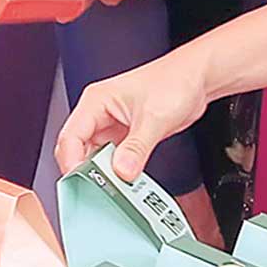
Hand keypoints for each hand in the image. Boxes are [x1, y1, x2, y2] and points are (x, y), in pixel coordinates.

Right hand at [55, 52, 211, 183]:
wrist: (196, 79)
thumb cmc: (175, 81)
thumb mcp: (155, 117)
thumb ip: (137, 147)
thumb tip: (122, 171)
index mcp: (96, 100)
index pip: (70, 136)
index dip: (72, 161)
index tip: (84, 182)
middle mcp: (99, 113)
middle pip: (77, 149)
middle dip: (86, 170)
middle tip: (100, 188)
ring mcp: (111, 125)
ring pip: (93, 156)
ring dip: (102, 172)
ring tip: (114, 187)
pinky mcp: (124, 136)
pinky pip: (111, 158)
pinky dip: (115, 171)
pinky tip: (124, 180)